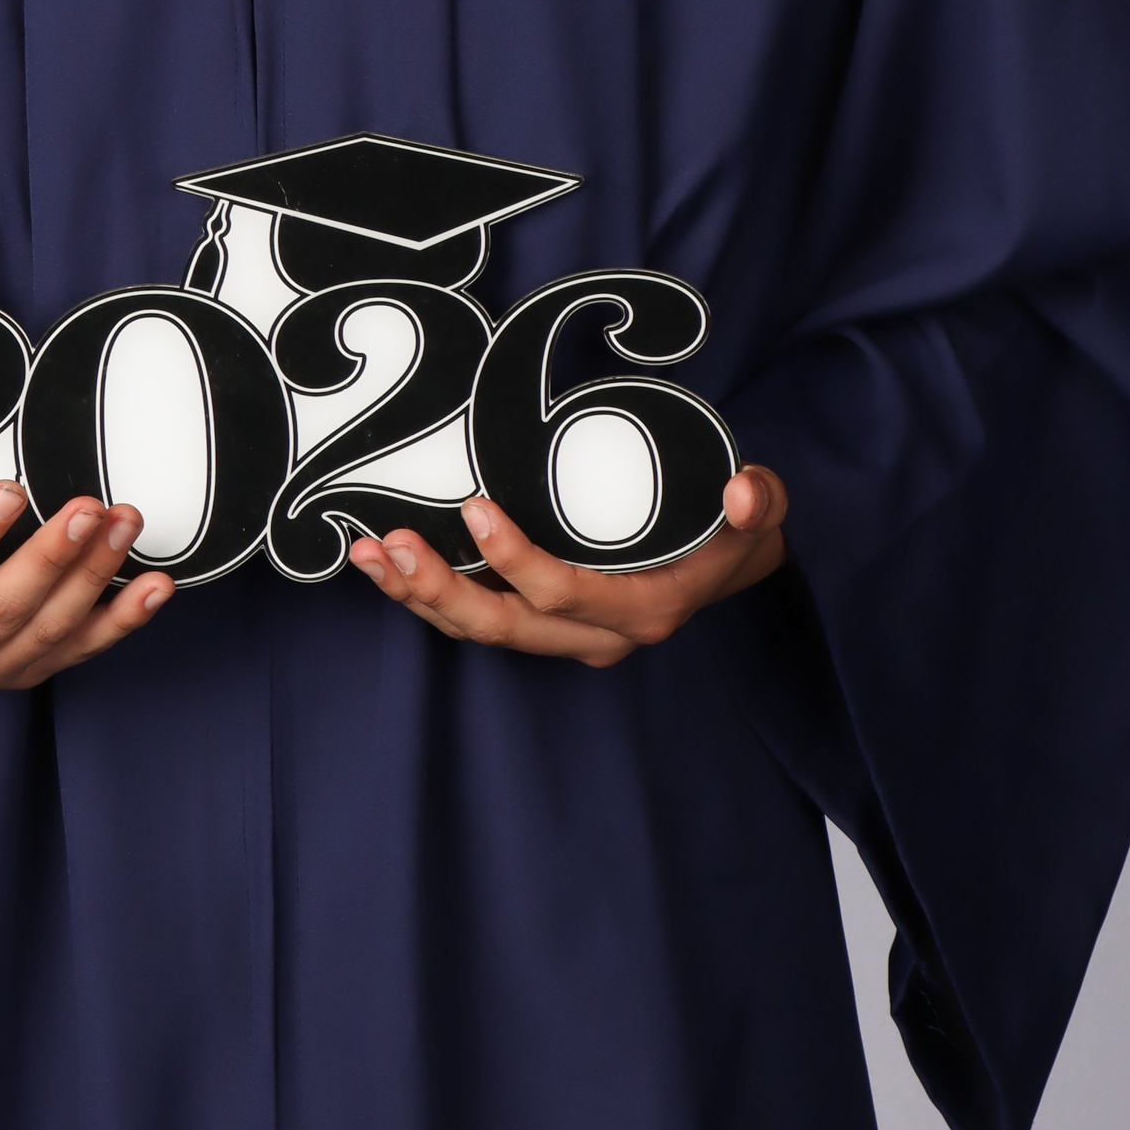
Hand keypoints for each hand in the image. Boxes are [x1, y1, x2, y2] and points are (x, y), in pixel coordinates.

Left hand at [347, 466, 788, 665]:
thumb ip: (759, 499)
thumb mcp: (761, 509)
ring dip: (420, 596)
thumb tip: (744, 493)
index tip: (475, 508)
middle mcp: (599, 635)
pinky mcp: (545, 623)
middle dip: (441, 590)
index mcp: (642, 608)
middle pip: (506, 627)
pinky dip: (429, 595)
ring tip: (368, 555)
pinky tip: (386, 565)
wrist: (733, 563)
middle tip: (390, 544)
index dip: (516, 560)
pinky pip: (479, 618)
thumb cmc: (734, 530)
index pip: (565, 595)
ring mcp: (568, 636)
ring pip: (482, 630)